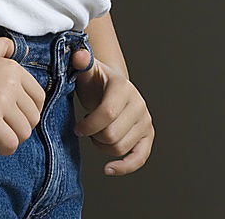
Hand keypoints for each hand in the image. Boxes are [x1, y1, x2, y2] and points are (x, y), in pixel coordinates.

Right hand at [0, 36, 47, 156]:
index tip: (15, 116)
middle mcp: (11, 83)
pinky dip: (4, 149)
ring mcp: (1, 101)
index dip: (30, 112)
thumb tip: (19, 50)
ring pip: (24, 133)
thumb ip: (3, 47)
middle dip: (20, 127)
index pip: (39, 98)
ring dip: (12, 139)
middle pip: (33, 118)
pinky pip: (10, 143)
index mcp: (13, 68)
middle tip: (2, 128)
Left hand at [70, 48, 154, 176]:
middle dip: (94, 136)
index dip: (88, 125)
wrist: (108, 87)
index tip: (77, 128)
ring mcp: (145, 120)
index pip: (107, 113)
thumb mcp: (85, 70)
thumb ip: (81, 62)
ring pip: (120, 148)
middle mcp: (138, 103)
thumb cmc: (93, 81)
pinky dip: (124, 167)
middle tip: (86, 129)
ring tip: (96, 133)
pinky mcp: (148, 136)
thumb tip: (78, 55)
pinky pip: (139, 158)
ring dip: (102, 147)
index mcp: (123, 86)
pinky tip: (108, 169)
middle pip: (112, 135)